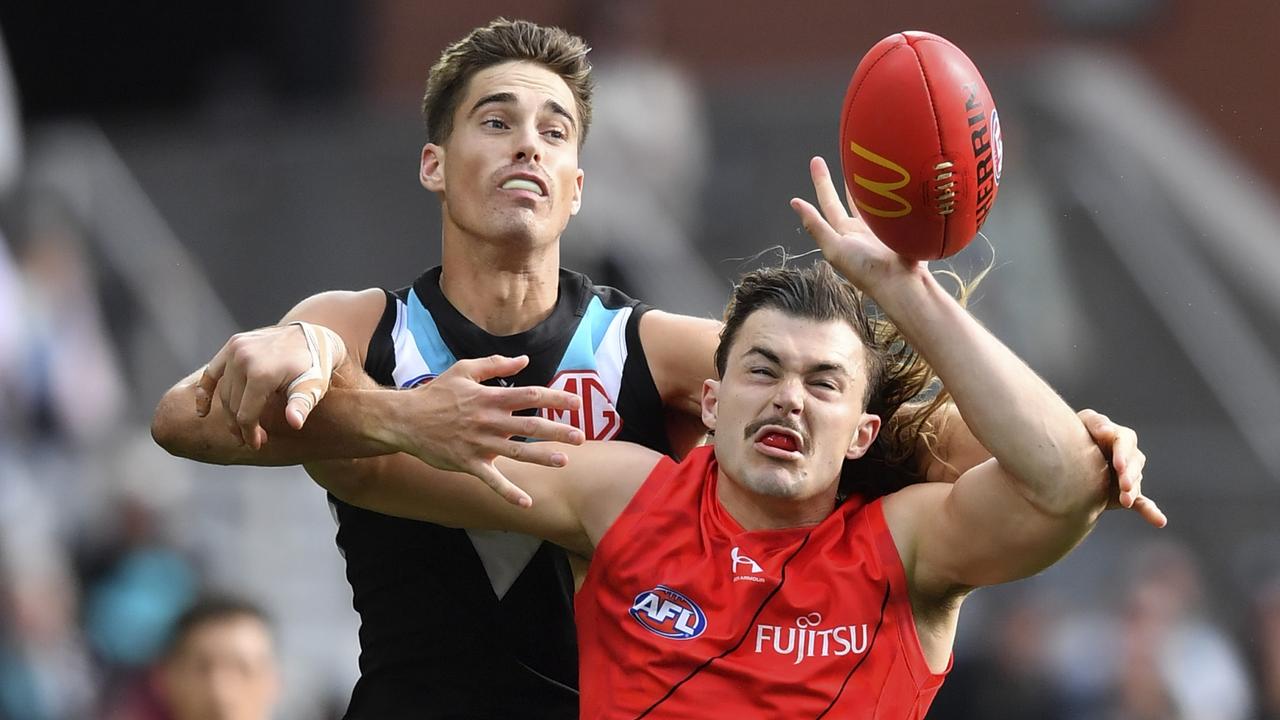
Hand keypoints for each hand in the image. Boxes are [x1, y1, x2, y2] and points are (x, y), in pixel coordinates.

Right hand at [194, 322, 346, 448]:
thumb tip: (294, 423)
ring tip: (241, 428)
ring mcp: (236, 349)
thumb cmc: (316, 368)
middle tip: (252, 440)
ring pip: (224, 391)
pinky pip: (211, 372)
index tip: (257, 445)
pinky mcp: (233, 344)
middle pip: (233, 405)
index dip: (249, 433)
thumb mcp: (313, 387)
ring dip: (229, 413)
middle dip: (241, 426)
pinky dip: (204, 391)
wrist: (315, 337)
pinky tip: (203, 411)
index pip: (246, 414)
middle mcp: (244, 358)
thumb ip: (301, 405)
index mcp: (262, 372)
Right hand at [388, 355, 584, 507]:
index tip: (576, 403)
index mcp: (490, 397)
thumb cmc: (436, 393)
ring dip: (541, 457)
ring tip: (563, 461)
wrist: (406, 419)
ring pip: (517, 452)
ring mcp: (479, 444)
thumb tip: (524, 360)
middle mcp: (489, 421)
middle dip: (558, 430)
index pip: (531, 395)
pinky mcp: (469, 463)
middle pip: (530, 425)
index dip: (556, 398)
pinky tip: (527, 503)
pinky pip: (492, 480)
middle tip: (580, 436)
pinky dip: (509, 493)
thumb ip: (495, 365)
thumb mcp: (464, 370)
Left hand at [789, 156, 921, 292]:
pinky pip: (898, 203)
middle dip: (847, 177)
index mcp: (844, 233)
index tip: (816, 161)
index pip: (829, 202)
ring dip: (871, 181)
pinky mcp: (903, 226)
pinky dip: (895, 190)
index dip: (821, 182)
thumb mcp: (835, 248)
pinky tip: (899, 176)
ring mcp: (884, 227)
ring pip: (874, 198)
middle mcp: (863, 228)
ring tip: (869, 161)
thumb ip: (815, 226)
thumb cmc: (866, 269)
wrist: (903, 282)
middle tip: (847, 153)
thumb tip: (795, 202)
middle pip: (852, 196)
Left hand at [1078, 409, 1166, 527]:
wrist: (1069, 460)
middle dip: (1129, 475)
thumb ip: (1096, 423)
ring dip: (1132, 493)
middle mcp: (1128, 456)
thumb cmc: (1077, 434)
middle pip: (1133, 465)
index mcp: (1119, 437)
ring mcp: (1128, 476)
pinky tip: (1160, 521)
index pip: (1124, 443)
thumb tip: (1108, 431)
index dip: (1123, 454)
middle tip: (1124, 485)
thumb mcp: (1083, 423)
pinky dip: (1150, 511)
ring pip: (1134, 484)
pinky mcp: (1126, 493)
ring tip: (1125, 501)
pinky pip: (1142, 503)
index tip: (1118, 466)